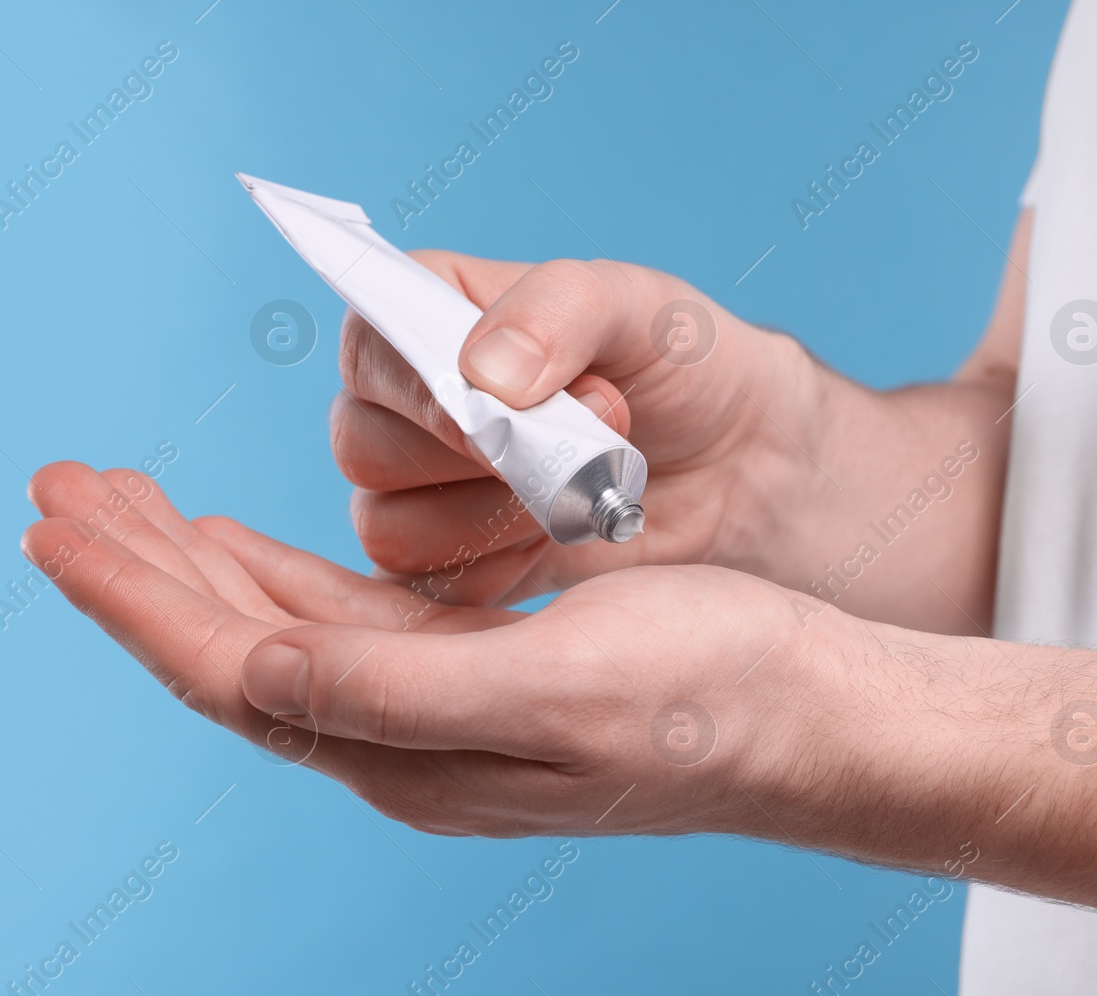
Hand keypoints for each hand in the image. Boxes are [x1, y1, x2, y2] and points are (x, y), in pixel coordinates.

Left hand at [21, 461, 860, 837]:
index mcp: (406, 750)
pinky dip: (273, 576)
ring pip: (273, 632)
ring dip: (193, 566)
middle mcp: (400, 741)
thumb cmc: (708, 695)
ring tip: (124, 503)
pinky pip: (337, 623)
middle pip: (229, 649)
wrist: (814, 715)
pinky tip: (239, 548)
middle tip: (61, 491)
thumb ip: (386, 689)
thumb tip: (244, 671)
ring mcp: (432, 709)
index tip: (58, 526)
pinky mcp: (472, 673)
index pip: (226, 670)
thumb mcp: (549, 686)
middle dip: (140, 570)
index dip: (135, 599)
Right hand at [331, 253, 822, 606]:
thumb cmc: (679, 365)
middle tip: (585, 440)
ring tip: (580, 490)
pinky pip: (424, 589)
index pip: (368, 346)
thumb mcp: (637, 304)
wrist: (736, 465)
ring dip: (494, 519)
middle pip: (360, 446)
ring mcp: (414, 491)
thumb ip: (560, 309)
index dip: (421, 390)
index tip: (507, 410)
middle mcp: (401, 403)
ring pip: (386, 526)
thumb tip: (483, 374)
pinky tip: (562, 537)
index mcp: (425, 312)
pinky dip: (498, 571)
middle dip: (480, 458)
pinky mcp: (443, 568)